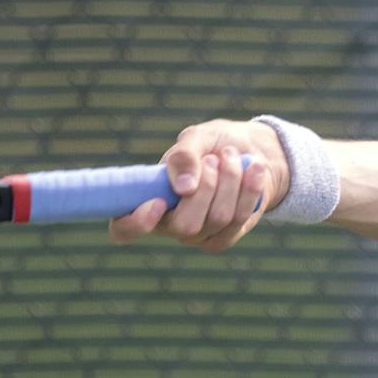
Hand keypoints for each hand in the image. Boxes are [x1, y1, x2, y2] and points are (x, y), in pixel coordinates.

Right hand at [107, 119, 286, 252]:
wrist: (247, 152)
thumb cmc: (211, 145)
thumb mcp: (195, 139)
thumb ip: (184, 156)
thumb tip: (183, 188)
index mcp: (145, 200)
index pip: (123, 229)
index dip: (136, 223)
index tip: (159, 201)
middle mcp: (167, 225)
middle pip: (184, 225)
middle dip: (206, 187)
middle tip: (213, 159)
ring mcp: (196, 236)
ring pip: (217, 218)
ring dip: (230, 181)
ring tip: (232, 157)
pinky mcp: (224, 237)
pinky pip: (239, 220)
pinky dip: (249, 190)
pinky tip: (254, 169)